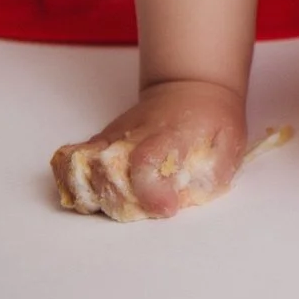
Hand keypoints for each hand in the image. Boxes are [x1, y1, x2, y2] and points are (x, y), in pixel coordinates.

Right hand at [51, 78, 246, 221]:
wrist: (192, 86)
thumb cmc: (214, 120)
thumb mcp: (229, 141)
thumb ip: (215, 172)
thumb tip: (190, 199)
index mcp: (173, 134)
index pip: (148, 160)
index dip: (150, 191)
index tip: (165, 209)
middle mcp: (138, 134)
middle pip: (107, 169)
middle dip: (113, 199)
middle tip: (130, 211)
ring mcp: (116, 135)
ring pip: (84, 163)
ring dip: (86, 191)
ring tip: (100, 205)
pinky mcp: (102, 139)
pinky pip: (74, 158)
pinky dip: (69, 178)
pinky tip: (79, 195)